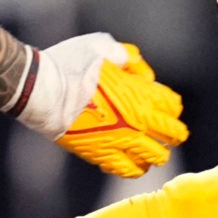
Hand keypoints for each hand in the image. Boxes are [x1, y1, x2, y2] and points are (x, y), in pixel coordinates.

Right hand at [15, 33, 188, 176]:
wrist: (42, 91)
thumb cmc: (70, 65)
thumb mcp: (102, 47)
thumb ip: (128, 57)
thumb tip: (142, 73)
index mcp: (140, 94)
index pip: (172, 106)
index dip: (172, 106)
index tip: (166, 106)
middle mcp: (137, 121)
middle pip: (173, 134)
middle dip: (174, 134)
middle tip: (170, 134)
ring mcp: (121, 141)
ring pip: (155, 157)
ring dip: (157, 153)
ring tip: (151, 151)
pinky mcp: (102, 155)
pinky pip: (128, 170)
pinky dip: (135, 168)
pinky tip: (132, 162)